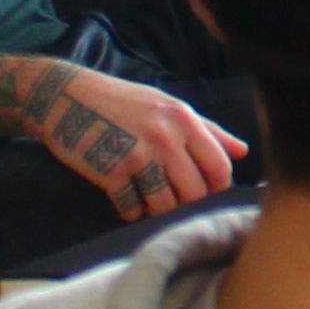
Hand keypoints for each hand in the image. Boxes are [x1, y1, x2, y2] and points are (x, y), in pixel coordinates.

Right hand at [35, 67, 244, 220]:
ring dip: (157, 210)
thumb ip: (207, 130)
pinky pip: (131, 208)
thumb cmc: (123, 102)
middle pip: (195, 192)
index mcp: (184, 120)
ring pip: (165, 205)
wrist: (66, 97)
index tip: (205, 194)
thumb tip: (242, 151)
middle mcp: (166, 137)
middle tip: (174, 202)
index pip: (220, 167)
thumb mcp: (168, 106)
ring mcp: (138, 156)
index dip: (217, 188)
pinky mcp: (111, 172)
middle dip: (187, 204)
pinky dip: (131, 211)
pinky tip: (126, 200)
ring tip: (149, 200)